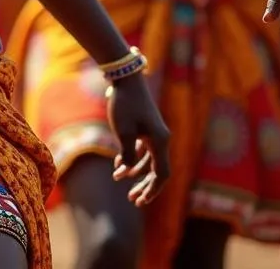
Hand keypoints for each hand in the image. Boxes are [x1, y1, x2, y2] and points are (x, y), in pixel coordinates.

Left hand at [106, 74, 170, 205]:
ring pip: (148, 160)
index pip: (161, 174)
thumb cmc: (124, 104)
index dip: (153, 189)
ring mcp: (154, 132)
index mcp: (160, 142)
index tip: (142, 201)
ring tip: (118, 180)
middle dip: (144, 185)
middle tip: (133, 200)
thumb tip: (125, 170)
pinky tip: (118, 164)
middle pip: (156, 170)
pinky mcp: (145, 126)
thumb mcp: (123, 132)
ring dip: (135, 171)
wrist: (125, 78)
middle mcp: (161, 138)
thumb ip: (126, 154)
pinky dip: (132, 157)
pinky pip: (142, 149)